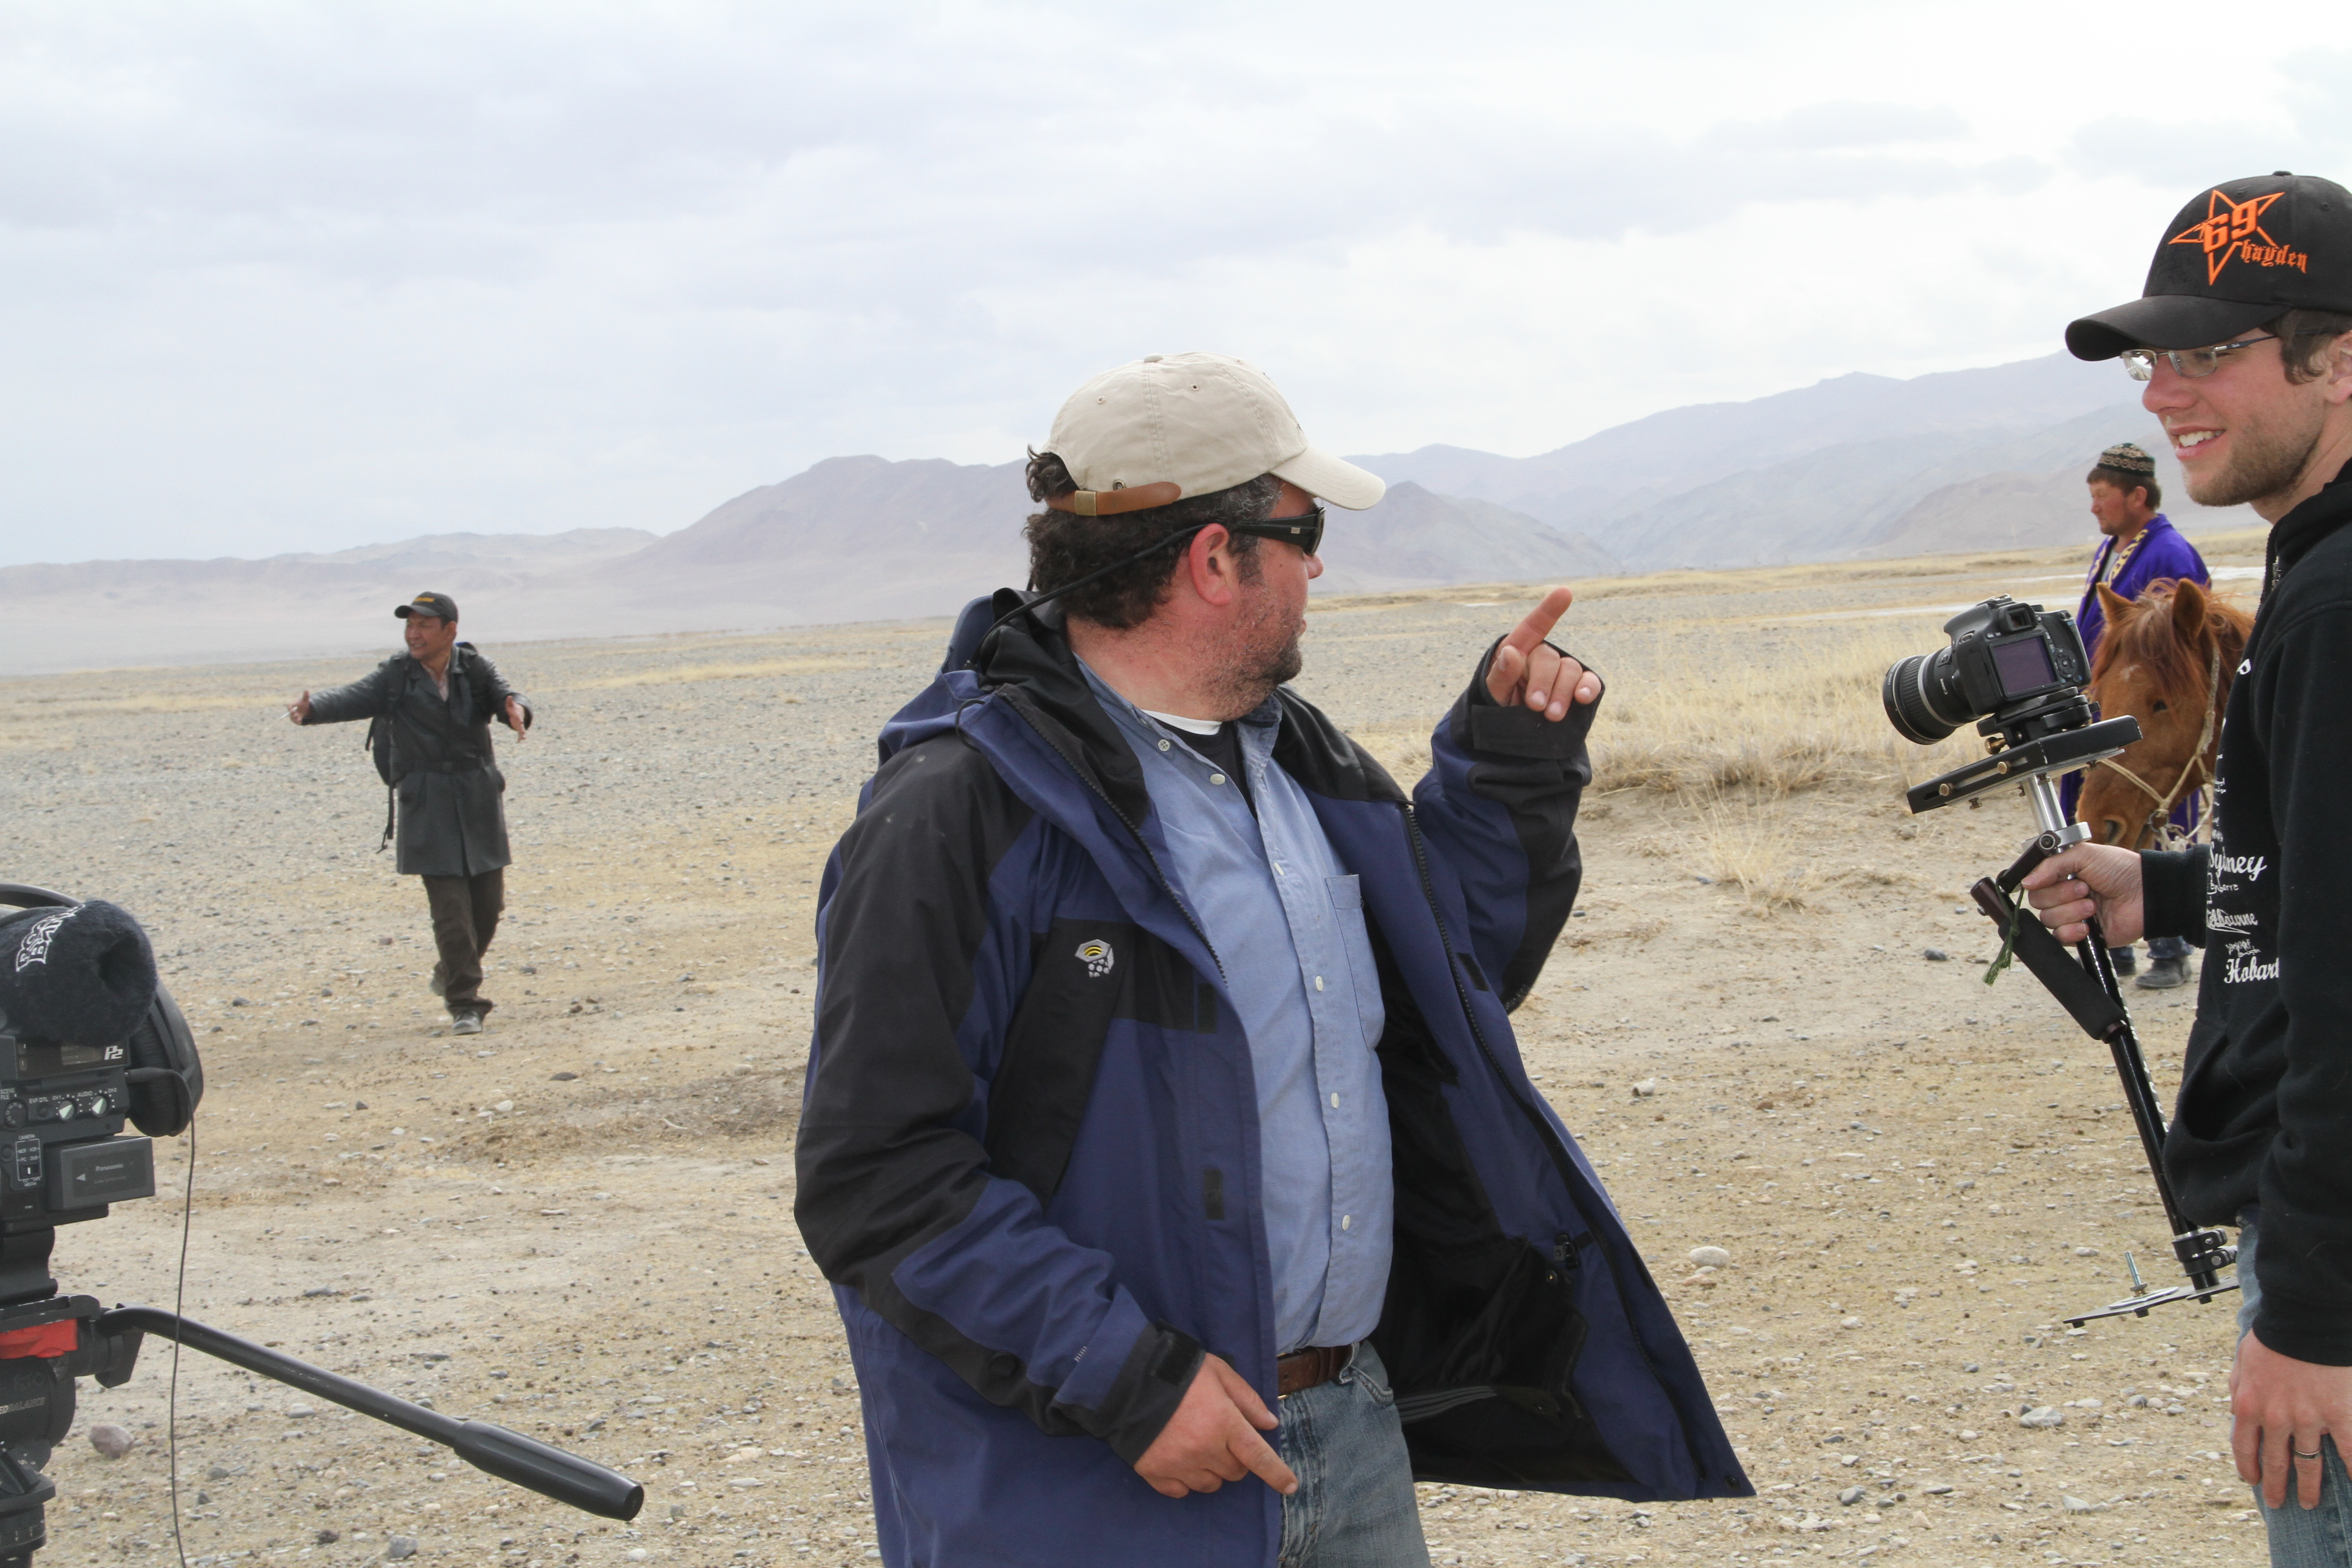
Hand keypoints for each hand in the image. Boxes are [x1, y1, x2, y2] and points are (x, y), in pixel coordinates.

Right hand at [286, 692, 312, 724]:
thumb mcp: (305, 700)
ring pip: (293, 718)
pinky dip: (297, 722)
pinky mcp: (296, 719)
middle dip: (292, 714)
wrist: (305, 709)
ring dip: (295, 719)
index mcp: (293, 705)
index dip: (289, 708)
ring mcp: (294, 715)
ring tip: (299, 719)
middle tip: (295, 714)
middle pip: (290, 713)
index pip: (289, 706)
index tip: (291, 710)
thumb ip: (305, 696)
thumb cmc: (304, 703)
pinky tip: (300, 722)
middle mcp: (292, 711)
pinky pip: (296, 721)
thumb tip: (306, 690)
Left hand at [503, 696, 527, 738]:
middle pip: (521, 726)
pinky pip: (519, 733)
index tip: (521, 722)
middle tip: (524, 733)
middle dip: (522, 729)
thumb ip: (509, 702)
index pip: (519, 718)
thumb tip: (509, 697)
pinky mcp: (518, 728)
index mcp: (517, 716)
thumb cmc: (512, 709)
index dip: (520, 720)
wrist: (517, 712)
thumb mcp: (510, 705)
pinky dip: (519, 737)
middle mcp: (519, 721)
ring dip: (522, 735)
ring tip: (523, 738)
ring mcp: (519, 725)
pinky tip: (519, 741)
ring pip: (521, 731)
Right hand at [1132, 1353, 1296, 1499]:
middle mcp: (1205, 1449)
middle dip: (1235, 1459)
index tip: (1290, 1487)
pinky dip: (1184, 1480)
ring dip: (1211, 1471)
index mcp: (1225, 1423)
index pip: (1259, 1457)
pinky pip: (1180, 1491)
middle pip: (1234, 1473)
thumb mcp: (1220, 1373)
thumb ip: (1247, 1399)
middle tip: (1222, 1438)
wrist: (1128, 1376)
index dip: (1277, 1474)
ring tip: (1198, 1447)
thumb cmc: (1180, 1371)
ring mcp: (1179, 1464)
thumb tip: (1269, 1424)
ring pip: (1210, 1485)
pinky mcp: (1155, 1472)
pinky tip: (1179, 1460)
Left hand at [1485, 587, 1600, 720]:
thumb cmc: (1498, 707)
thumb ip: (1500, 675)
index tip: (1565, 592)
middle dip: (1543, 682)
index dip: (1548, 610)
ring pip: (1570, 669)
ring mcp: (1561, 673)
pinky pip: (1589, 681)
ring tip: (1552, 715)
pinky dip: (1588, 688)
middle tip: (1535, 706)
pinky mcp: (1578, 689)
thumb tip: (1510, 653)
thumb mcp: (1491, 694)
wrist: (1513, 736)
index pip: (1533, 626)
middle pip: (1549, 657)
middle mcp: (1541, 657)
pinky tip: (1582, 698)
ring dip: (1562, 692)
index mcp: (1518, 651)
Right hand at [2018, 843, 2143, 945]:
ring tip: (2093, 906)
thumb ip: (2051, 865)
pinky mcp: (2081, 935)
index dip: (2041, 882)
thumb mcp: (2084, 855)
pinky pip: (2060, 938)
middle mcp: (2064, 896)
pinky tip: (2089, 926)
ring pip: (2049, 920)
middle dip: (2062, 896)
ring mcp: (2072, 916)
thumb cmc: (2120, 870)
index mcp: (2062, 875)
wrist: (2147, 894)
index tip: (2057, 878)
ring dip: (2072, 912)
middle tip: (2085, 889)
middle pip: (2038, 902)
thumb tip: (2026, 882)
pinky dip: (2072, 932)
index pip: (2034, 883)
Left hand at [2233, 1329, 2351, 1508]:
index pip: (2244, 1446)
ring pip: (2308, 1464)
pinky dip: (2351, 1470)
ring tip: (2309, 1503)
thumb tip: (2235, 1409)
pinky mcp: (2339, 1416)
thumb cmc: (2274, 1334)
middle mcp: (2275, 1418)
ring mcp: (2308, 1420)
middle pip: (2276, 1462)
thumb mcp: (2242, 1360)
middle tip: (2280, 1504)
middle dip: (2277, 1486)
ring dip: (2308, 1487)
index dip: (2249, 1467)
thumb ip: (2238, 1387)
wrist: (2305, 1320)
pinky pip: (2347, 1451)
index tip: (2253, 1481)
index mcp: (2248, 1404)